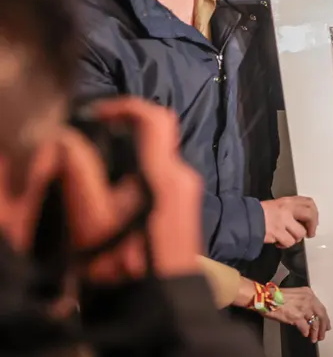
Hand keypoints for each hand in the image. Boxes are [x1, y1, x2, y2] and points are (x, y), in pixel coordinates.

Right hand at [61, 97, 201, 281]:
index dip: (126, 105)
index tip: (96, 112)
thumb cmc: (125, 265)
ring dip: (126, 154)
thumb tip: (68, 139)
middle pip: (154, 135)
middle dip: (120, 132)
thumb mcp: (90, 221)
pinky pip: (161, 174)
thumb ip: (79, 175)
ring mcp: (188, 190)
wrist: (160, 302)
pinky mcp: (185, 204)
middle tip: (86, 140)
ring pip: (156, 156)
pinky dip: (136, 171)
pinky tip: (111, 192)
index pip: (156, 118)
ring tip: (92, 169)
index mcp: (166, 176)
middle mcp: (183, 176)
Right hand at [260, 196, 317, 247]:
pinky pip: (289, 242)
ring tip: (286, 238)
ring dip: (295, 239)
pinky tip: (278, 243)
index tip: (313, 222)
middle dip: (312, 226)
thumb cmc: (260, 214)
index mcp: (288, 201)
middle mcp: (287, 209)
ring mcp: (282, 221)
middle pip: (309, 215)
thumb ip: (290, 210)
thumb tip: (304, 221)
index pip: (309, 203)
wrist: (244, 219)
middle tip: (309, 234)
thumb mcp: (277, 205)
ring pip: (300, 233)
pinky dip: (285, 245)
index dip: (314, 214)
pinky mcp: (277, 232)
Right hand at [263, 287, 330, 342]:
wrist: (266, 298)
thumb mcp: (296, 295)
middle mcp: (308, 300)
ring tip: (314, 338)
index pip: (321, 307)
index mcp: (308, 293)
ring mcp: (303, 308)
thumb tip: (309, 316)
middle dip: (323, 327)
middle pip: (321, 315)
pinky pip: (305, 327)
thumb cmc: (277, 296)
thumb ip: (304, 303)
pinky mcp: (296, 316)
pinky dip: (306, 332)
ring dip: (315, 332)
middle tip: (323, 334)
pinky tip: (306, 334)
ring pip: (314, 323)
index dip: (324, 318)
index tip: (326, 325)